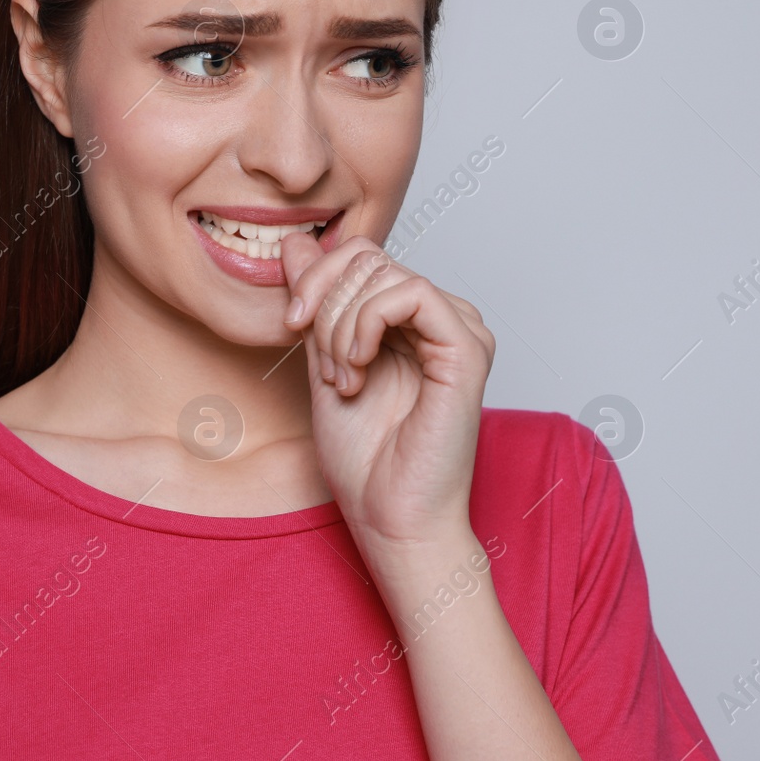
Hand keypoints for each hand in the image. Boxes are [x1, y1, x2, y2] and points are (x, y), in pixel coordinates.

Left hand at [281, 231, 495, 554]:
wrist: (391, 518)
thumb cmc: (365, 460)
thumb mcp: (322, 362)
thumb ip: (316, 305)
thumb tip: (295, 242)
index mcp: (413, 322)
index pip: (363, 256)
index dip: (318, 277)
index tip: (291, 324)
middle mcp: (443, 319)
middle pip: (370, 258)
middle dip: (326, 306)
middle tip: (324, 367)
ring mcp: (461, 330)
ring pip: (385, 273)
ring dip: (342, 325)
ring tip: (343, 378)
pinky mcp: (468, 348)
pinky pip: (411, 293)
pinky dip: (367, 322)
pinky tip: (360, 366)